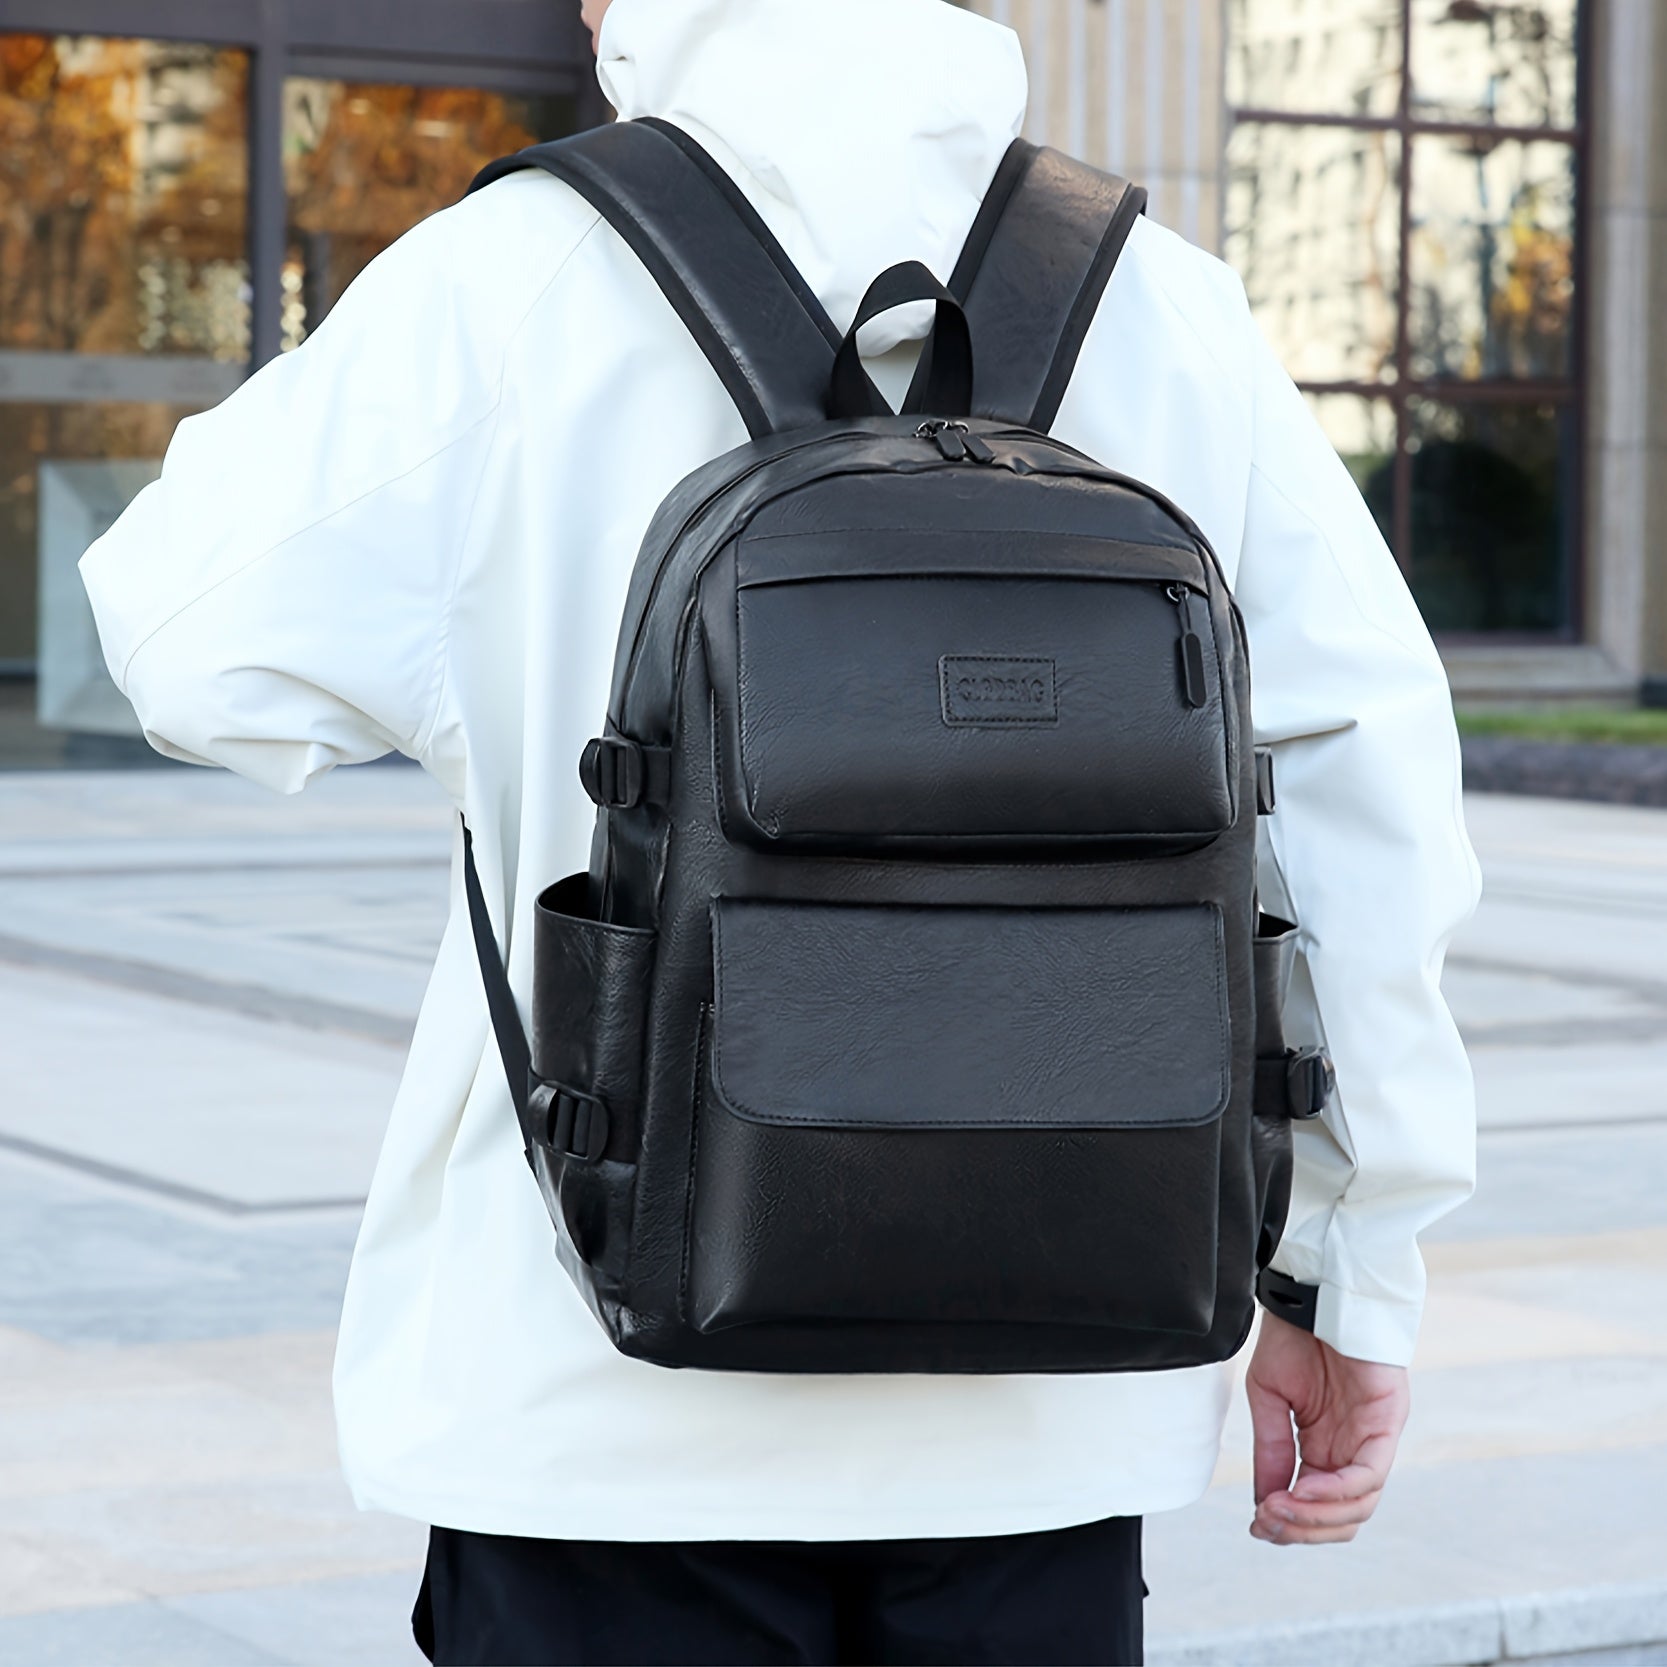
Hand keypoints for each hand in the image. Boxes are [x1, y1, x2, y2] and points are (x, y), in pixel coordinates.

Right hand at [1244, 1311, 1408, 1544]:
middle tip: (1266, 1522)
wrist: (1311, 1293)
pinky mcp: (1387, 1423)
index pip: (1317, 1507)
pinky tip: (1303, 1489)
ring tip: (1279, 1507)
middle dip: (1303, 1529)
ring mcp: (1374, 1439)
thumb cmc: (1293, 1337)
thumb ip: (1271, 1451)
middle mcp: (1353, 1450)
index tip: (1256, 1523)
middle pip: (1343, 1519)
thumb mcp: (1268, 1399)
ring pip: (1359, 1506)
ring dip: (1316, 1516)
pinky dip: (1336, 1491)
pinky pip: (1369, 1475)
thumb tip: (1265, 1504)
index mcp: (1325, 1448)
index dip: (1289, 1524)